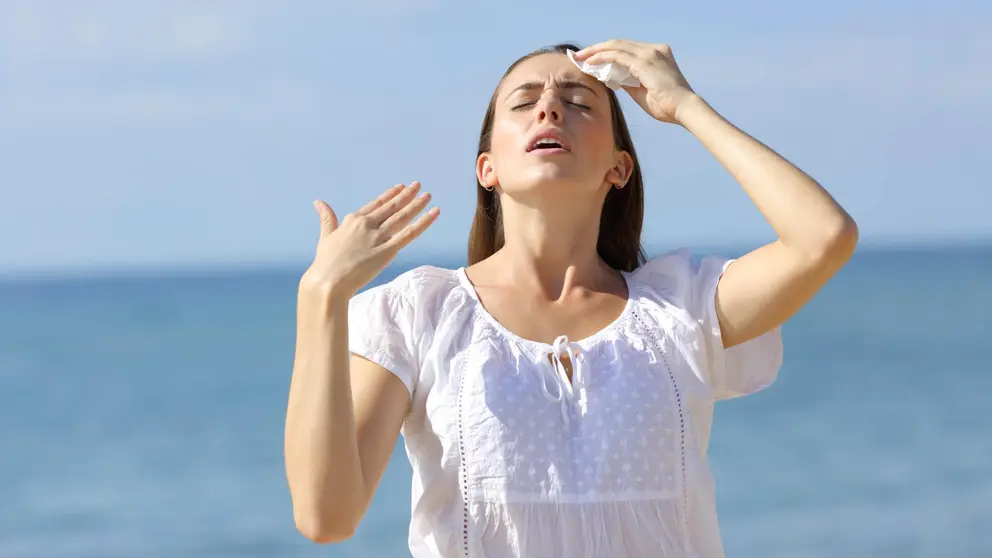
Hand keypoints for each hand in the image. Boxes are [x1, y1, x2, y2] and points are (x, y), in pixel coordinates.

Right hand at [300, 182, 438, 297]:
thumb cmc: (325, 262)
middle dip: (407, 195)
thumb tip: (318, 201)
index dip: (390, 195)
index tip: (401, 187)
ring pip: (402, 216)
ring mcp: (379, 237)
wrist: (329, 281)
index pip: (377, 204)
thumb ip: (327, 218)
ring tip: (427, 195)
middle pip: (392, 206)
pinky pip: (410, 233)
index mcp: (353, 220)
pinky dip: (424, 222)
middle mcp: (367, 224)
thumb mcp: (326, 235)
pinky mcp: (388, 250)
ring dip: (416, 204)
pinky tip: (434, 212)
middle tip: (418, 185)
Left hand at [574, 40, 696, 124]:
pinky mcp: (644, 62)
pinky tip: (590, 63)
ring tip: (580, 58)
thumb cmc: (667, 105)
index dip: (607, 51)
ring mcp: (650, 54)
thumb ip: (629, 81)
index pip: (627, 48)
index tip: (591, 58)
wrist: (683, 109)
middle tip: (580, 55)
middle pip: (619, 43)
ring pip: (616, 46)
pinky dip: (602, 58)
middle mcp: (654, 49)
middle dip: (597, 48)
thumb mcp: (643, 91)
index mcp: (657, 54)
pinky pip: (617, 56)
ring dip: (595, 51)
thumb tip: (612, 78)